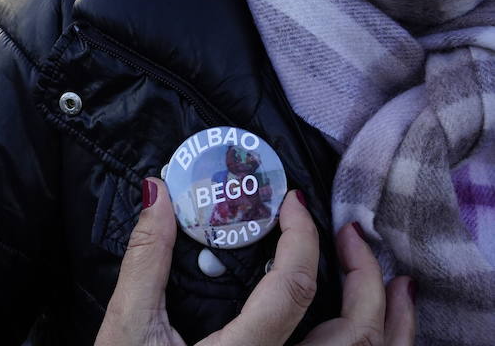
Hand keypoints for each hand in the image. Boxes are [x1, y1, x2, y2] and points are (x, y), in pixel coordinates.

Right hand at [94, 180, 415, 345]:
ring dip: (392, 320)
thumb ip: (147, 259)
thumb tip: (158, 193)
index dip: (302, 238)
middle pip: (355, 333)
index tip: (292, 202)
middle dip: (364, 274)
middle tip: (349, 233)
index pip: (292, 289)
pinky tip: (377, 334)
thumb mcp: (128, 327)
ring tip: (396, 281)